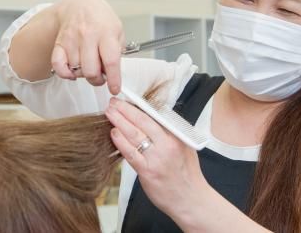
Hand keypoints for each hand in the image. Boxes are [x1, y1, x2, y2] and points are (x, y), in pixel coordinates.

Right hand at [50, 0, 124, 92]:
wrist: (80, 6)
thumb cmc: (101, 20)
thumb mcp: (118, 30)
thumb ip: (118, 51)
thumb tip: (114, 73)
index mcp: (106, 33)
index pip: (110, 61)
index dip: (114, 79)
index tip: (114, 89)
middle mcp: (88, 36)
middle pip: (91, 70)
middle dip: (97, 80)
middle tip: (101, 77)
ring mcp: (72, 40)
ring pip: (76, 70)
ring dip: (84, 75)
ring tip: (89, 66)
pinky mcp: (59, 44)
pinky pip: (58, 65)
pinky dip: (65, 74)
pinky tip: (73, 71)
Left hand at [105, 98, 209, 222]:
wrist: (191, 200)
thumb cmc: (188, 175)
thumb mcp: (185, 147)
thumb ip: (171, 133)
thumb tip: (155, 120)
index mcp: (176, 136)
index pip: (154, 116)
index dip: (138, 107)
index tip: (127, 100)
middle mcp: (167, 145)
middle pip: (142, 121)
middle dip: (125, 110)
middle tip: (113, 102)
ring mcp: (157, 158)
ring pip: (134, 135)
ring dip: (119, 122)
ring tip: (109, 113)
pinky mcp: (147, 172)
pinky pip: (130, 154)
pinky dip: (120, 142)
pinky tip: (113, 133)